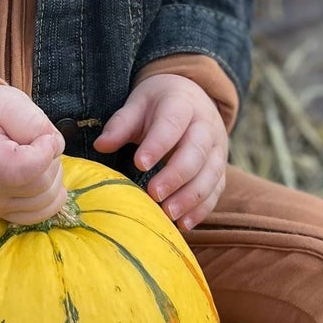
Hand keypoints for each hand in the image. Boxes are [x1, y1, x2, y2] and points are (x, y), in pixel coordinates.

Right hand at [0, 85, 67, 224]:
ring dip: (52, 174)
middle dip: (50, 158)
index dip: (44, 153)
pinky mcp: (5, 214)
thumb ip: (32, 121)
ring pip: (47, 198)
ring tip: (34, 155)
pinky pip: (43, 213)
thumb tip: (53, 146)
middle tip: (35, 141)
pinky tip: (42, 174)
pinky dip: (51, 194)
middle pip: (41, 183)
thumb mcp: (7, 101)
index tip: (43, 137)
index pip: (21, 170)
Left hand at [93, 74, 226, 229]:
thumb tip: (101, 146)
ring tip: (168, 214)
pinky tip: (183, 224)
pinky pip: (216, 190)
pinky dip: (201, 209)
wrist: (193, 98)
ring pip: (210, 174)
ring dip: (190, 197)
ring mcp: (217, 149)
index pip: (172, 124)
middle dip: (175, 175)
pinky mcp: (221, 169)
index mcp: (182, 104)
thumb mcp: (138, 104)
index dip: (158, 144)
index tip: (139, 163)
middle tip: (154, 194)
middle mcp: (205, 126)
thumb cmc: (159, 104)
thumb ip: (121, 124)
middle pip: (196, 152)